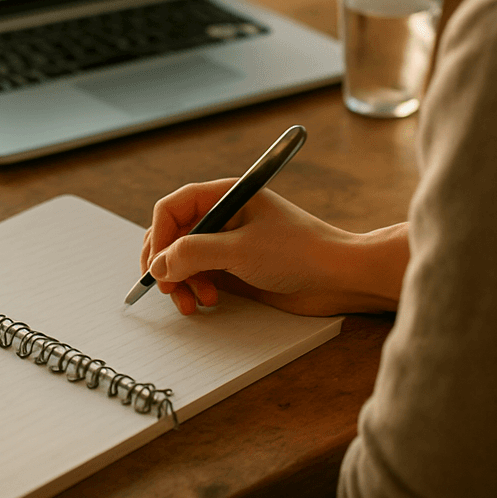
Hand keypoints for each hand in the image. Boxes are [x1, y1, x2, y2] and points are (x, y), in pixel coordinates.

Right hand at [140, 179, 408, 316]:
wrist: (340, 277)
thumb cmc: (298, 252)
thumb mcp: (239, 250)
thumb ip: (193, 254)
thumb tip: (158, 266)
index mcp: (225, 195)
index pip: (173, 207)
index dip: (159, 235)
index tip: (157, 265)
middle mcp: (223, 215)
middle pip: (174, 234)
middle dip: (166, 262)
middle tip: (167, 288)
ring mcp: (229, 242)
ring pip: (184, 258)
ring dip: (180, 281)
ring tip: (192, 302)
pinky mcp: (236, 266)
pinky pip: (200, 275)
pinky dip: (195, 289)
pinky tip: (206, 302)